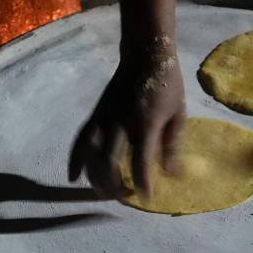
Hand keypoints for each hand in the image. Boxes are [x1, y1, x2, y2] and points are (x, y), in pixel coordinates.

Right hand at [68, 36, 184, 198]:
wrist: (144, 54)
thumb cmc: (167, 85)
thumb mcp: (178, 114)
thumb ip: (173, 145)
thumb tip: (171, 174)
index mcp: (145, 123)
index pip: (140, 160)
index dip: (142, 182)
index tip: (145, 198)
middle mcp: (120, 122)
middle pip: (109, 162)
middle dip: (113, 185)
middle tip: (123, 196)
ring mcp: (104, 117)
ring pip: (90, 154)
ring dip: (94, 177)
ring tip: (102, 192)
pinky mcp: (95, 114)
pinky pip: (80, 139)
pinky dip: (75, 159)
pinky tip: (73, 177)